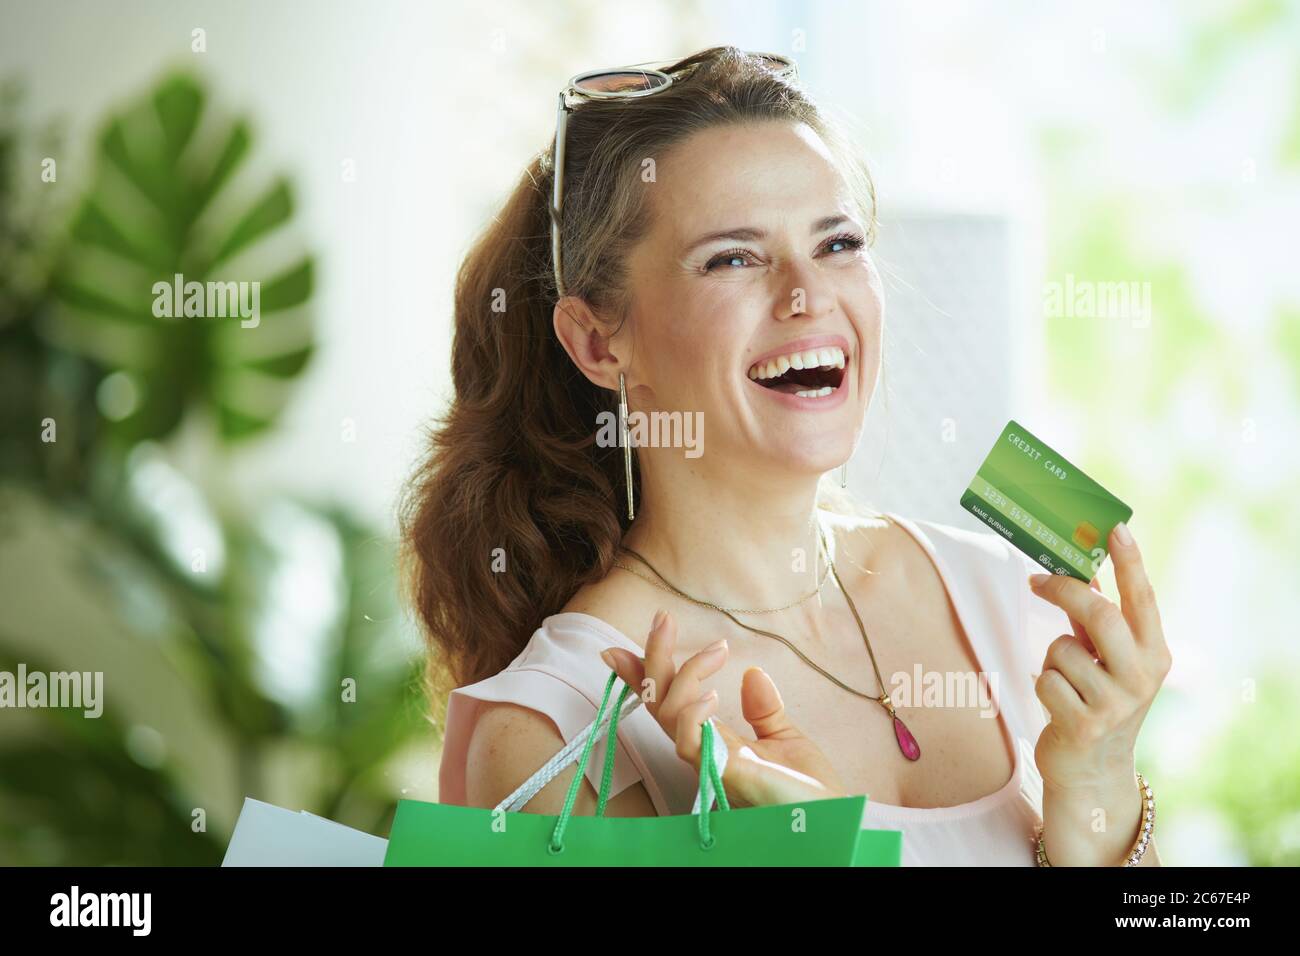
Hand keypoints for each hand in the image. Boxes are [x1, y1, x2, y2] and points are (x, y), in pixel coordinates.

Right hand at [599, 609, 847, 808]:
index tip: (624, 645)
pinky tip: (713, 694)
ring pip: (668, 712)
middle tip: (663, 620)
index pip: (669, 703)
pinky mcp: (720, 772)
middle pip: (659, 700)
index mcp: (713, 741)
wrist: (830, 821)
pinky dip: (693, 711)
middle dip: (653, 658)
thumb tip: (751, 673)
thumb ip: (764, 710)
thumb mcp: (785, 739)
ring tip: (718, 648)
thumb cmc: (808, 791)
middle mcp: (703, 750)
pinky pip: (688, 740)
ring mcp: (708, 762)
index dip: (645, 675)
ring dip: (686, 673)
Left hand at [1028, 522, 1172, 794]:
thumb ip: (1098, 620)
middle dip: (1065, 591)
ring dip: (1051, 658)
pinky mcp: (1084, 724)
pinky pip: (1045, 679)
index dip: (1130, 563)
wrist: (1093, 772)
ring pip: (1062, 648)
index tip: (1115, 528)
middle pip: (1100, 614)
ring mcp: (1116, 703)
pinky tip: (1057, 706)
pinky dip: (1042, 686)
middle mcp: (1142, 677)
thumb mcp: (1108, 661)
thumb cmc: (1096, 701)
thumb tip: (1081, 570)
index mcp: (1155, 654)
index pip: (1143, 600)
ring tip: (1065, 682)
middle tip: (1036, 579)